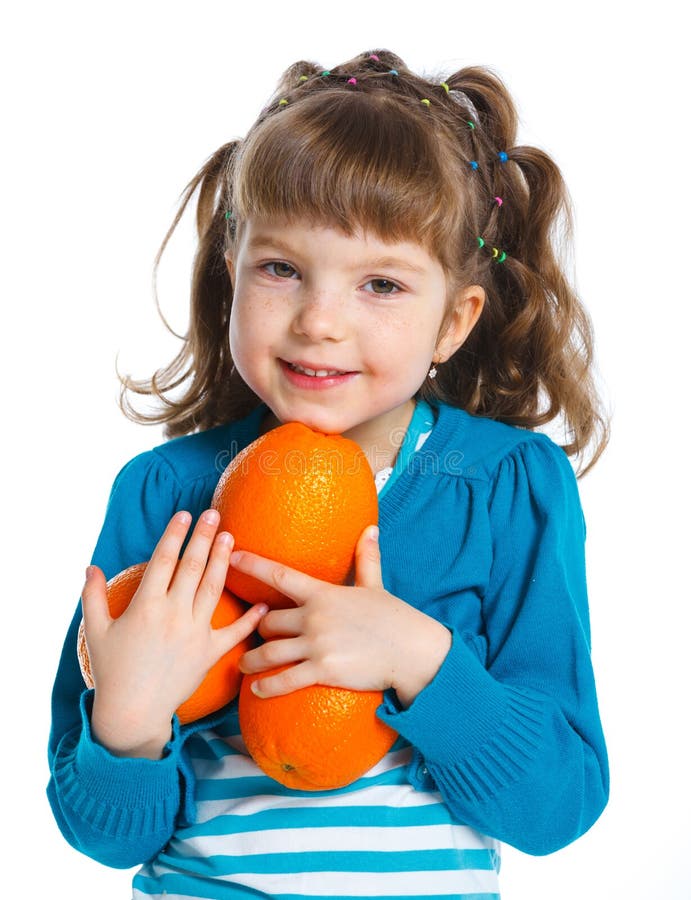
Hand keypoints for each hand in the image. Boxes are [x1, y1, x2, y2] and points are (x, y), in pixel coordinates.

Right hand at [81, 509, 267, 758]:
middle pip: (192, 567)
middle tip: (214, 514)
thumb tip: (91, 567)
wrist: (133, 712)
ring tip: (230, 538)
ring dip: (222, 561)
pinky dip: (251, 618)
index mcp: (145, 606)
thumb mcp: (95, 632)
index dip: (175, 535)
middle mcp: (173, 614)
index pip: (163, 560)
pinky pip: (235, 632)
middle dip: (203, 537)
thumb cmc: (112, 672)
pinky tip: (263, 602)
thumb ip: (93, 597)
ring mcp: (195, 633)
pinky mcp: (209, 652)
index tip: (184, 515)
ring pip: (213, 588)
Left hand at [232, 526, 451, 707]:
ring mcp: (317, 645)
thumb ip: (367, 559)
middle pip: (269, 622)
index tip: (232, 555)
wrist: (412, 651)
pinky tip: (258, 689)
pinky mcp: (323, 670)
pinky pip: (285, 680)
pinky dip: (267, 686)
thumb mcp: (376, 585)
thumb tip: (371, 529)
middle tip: (252, 635)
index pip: (279, 575)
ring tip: (243, 665)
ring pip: (269, 652)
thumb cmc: (394, 618)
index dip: (252, 564)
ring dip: (252, 660)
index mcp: (323, 593)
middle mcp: (314, 617)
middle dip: (258, 629)